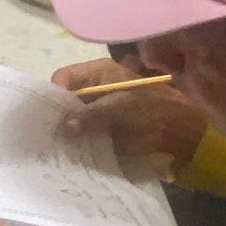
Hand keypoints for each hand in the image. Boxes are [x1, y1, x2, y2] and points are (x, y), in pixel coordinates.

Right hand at [54, 58, 205, 162]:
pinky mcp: (98, 130)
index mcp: (97, 74)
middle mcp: (91, 90)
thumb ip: (93, 115)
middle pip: (63, 98)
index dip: (56, 92)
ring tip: (53, 145)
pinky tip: (66, 152)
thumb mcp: (122, 107)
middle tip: (46, 132)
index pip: (65, 77)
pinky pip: (79, 135)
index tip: (50, 113)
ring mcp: (94, 111)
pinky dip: (74, 143)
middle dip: (55, 114)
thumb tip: (65, 126)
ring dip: (63, 131)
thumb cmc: (152, 108)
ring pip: (69, 118)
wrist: (178, 131)